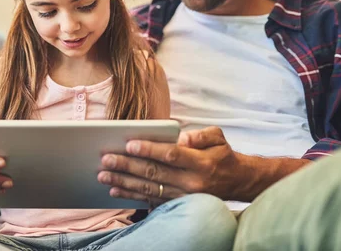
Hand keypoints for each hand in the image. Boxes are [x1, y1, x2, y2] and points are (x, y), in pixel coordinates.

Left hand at [97, 127, 243, 205]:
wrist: (236, 182)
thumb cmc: (222, 154)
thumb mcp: (218, 137)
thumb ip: (200, 135)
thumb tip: (181, 137)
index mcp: (200, 162)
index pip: (171, 155)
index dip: (149, 149)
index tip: (129, 143)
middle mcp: (191, 182)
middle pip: (154, 173)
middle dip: (127, 165)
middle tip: (106, 159)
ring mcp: (183, 196)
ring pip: (149, 189)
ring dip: (124, 182)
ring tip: (104, 175)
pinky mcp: (177, 204)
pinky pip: (151, 200)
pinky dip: (131, 195)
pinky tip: (115, 190)